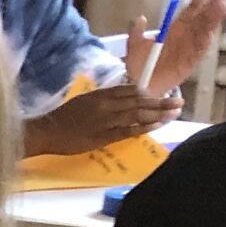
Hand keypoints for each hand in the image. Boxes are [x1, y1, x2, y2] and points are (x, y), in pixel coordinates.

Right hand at [25, 84, 182, 157]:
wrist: (46, 131)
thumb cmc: (63, 117)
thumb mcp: (84, 100)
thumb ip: (104, 100)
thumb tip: (122, 101)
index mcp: (102, 94)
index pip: (131, 90)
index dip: (149, 93)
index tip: (162, 95)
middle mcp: (107, 105)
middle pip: (139, 101)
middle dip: (161, 102)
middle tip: (179, 103)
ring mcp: (106, 121)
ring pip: (137, 115)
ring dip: (157, 114)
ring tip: (173, 113)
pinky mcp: (102, 136)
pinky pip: (127, 131)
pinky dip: (143, 127)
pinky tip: (156, 125)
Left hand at [141, 0, 225, 98]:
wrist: (141, 87)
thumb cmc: (140, 65)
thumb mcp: (133, 47)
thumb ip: (135, 33)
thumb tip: (140, 18)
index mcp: (176, 27)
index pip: (191, 7)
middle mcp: (187, 35)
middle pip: (203, 16)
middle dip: (212, 3)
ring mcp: (191, 47)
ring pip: (206, 30)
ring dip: (213, 19)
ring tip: (220, 7)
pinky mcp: (191, 62)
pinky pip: (200, 51)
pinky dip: (204, 43)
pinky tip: (208, 35)